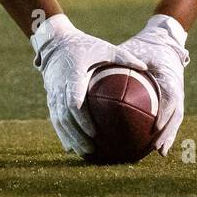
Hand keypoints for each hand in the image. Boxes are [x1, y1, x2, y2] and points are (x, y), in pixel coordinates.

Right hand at [33, 14, 145, 157]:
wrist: (55, 43)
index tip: (94, 132)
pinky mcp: (50, 98)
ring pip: (58, 121)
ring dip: (69, 138)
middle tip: (91, 149)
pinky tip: (71, 147)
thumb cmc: (84, 45)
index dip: (82, 119)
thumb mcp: (104, 48)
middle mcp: (60, 87)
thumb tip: (145, 66)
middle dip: (76, 135)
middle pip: (65, 117)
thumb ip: (124, 57)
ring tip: (84, 153)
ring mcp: (53, 94)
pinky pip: (55, 119)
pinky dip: (62, 134)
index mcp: (73, 76)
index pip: (74, 102)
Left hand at [115, 14, 188, 155]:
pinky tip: (151, 144)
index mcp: (169, 76)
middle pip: (177, 115)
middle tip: (158, 148)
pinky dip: (163, 131)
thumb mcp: (132, 50)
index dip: (165, 113)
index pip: (171, 97)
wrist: (163, 40)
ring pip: (175, 119)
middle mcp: (177, 88)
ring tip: (158, 152)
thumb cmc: (145, 46)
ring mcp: (178, 95)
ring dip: (168, 136)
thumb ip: (120, 63)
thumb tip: (98, 75)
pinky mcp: (174, 98)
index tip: (156, 127)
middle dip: (169, 132)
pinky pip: (169, 116)